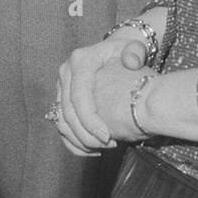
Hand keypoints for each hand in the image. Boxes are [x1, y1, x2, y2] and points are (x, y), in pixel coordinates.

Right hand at [53, 29, 152, 155]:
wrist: (113, 52)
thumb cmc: (126, 51)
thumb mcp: (135, 48)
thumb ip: (136, 52)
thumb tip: (131, 61)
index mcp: (81, 60)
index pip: (79, 96)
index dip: (90, 120)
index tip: (107, 137)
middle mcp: (66, 72)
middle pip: (68, 112)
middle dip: (85, 134)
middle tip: (107, 146)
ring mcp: (61, 85)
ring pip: (61, 120)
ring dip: (79, 139)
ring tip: (102, 149)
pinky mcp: (62, 97)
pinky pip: (62, 123)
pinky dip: (74, 139)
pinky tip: (93, 148)